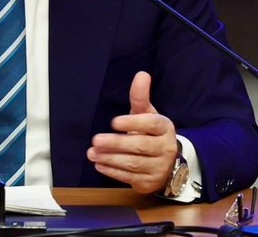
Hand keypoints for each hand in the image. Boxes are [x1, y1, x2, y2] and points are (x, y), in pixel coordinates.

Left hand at [86, 71, 178, 193]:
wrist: (165, 162)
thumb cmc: (150, 132)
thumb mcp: (147, 113)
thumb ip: (140, 97)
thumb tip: (142, 74)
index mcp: (165, 128)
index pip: (151, 124)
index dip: (133, 122)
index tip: (114, 121)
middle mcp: (165, 148)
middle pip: (140, 146)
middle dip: (116, 143)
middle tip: (96, 140)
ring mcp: (159, 167)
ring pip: (133, 163)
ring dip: (110, 158)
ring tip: (92, 153)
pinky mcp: (150, 183)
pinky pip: (129, 177)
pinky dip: (113, 171)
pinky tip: (100, 164)